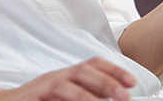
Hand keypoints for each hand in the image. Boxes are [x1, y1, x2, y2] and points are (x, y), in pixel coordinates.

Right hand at [0, 58, 136, 100]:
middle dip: (106, 81)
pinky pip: (49, 99)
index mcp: (65, 75)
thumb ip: (85, 94)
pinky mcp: (30, 99)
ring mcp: (41, 88)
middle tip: (124, 96)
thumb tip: (113, 97)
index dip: (113, 70)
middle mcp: (55, 77)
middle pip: (82, 71)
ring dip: (86, 95)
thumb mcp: (63, 95)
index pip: (91, 63)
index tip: (132, 81)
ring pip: (65, 86)